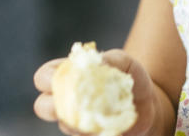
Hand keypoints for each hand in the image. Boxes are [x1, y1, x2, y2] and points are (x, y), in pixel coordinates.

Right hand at [33, 48, 159, 135]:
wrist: (147, 104)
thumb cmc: (128, 78)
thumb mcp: (124, 63)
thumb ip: (111, 59)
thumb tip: (100, 62)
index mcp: (69, 76)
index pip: (44, 76)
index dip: (46, 79)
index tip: (58, 79)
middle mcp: (66, 101)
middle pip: (42, 106)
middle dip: (51, 106)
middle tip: (72, 102)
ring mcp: (76, 122)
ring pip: (65, 125)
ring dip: (80, 120)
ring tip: (105, 111)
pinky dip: (98, 132)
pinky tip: (112, 125)